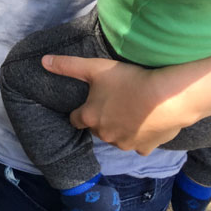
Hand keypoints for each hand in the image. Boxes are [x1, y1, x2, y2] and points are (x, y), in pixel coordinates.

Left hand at [41, 55, 183, 154]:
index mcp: (90, 117)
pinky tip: (147, 121)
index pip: (75, 119)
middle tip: (113, 102)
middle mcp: (105, 135)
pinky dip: (140, 136)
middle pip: (97, 128)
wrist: (166, 97)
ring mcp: (125, 144)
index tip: (89, 103)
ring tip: (131, 110)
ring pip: (117, 138)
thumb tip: (43, 61)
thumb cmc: (128, 80)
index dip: (81, 110)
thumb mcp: (95, 68)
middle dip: (102, 119)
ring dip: (120, 128)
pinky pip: (139, 145)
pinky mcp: (145, 148)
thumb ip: (68, 65)